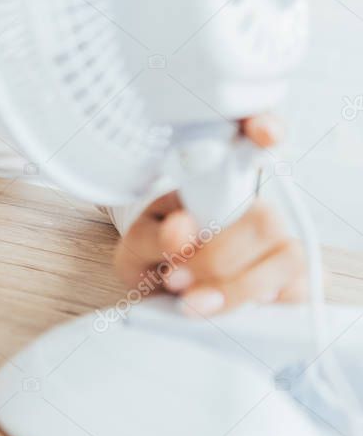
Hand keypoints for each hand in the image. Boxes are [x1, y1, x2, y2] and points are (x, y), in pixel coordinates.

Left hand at [113, 115, 311, 315]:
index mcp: (216, 180)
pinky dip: (259, 304)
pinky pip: (298, 291)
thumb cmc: (156, 254)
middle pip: (263, 219)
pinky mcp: (295, 280)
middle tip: (175, 276)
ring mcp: (280, 242)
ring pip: (285, 258)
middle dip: (217, 256)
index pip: (254, 140)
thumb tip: (182, 231)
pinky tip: (227, 307)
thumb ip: (153, 237)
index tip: (263, 132)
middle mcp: (255, 206)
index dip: (265, 128)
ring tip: (192, 300)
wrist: (166, 290)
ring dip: (233, 287)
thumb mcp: (137, 244)